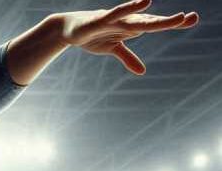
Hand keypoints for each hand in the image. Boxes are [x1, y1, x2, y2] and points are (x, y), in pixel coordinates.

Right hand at [57, 0, 198, 74]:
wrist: (69, 30)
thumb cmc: (93, 35)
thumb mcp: (113, 49)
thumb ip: (128, 58)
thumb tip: (142, 71)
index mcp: (132, 27)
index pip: (156, 24)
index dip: (173, 22)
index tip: (193, 19)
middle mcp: (128, 21)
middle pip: (154, 22)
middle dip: (172, 21)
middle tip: (193, 18)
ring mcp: (117, 19)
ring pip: (141, 19)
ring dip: (159, 20)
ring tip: (178, 18)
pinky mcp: (103, 19)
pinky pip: (119, 12)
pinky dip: (132, 7)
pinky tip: (145, 2)